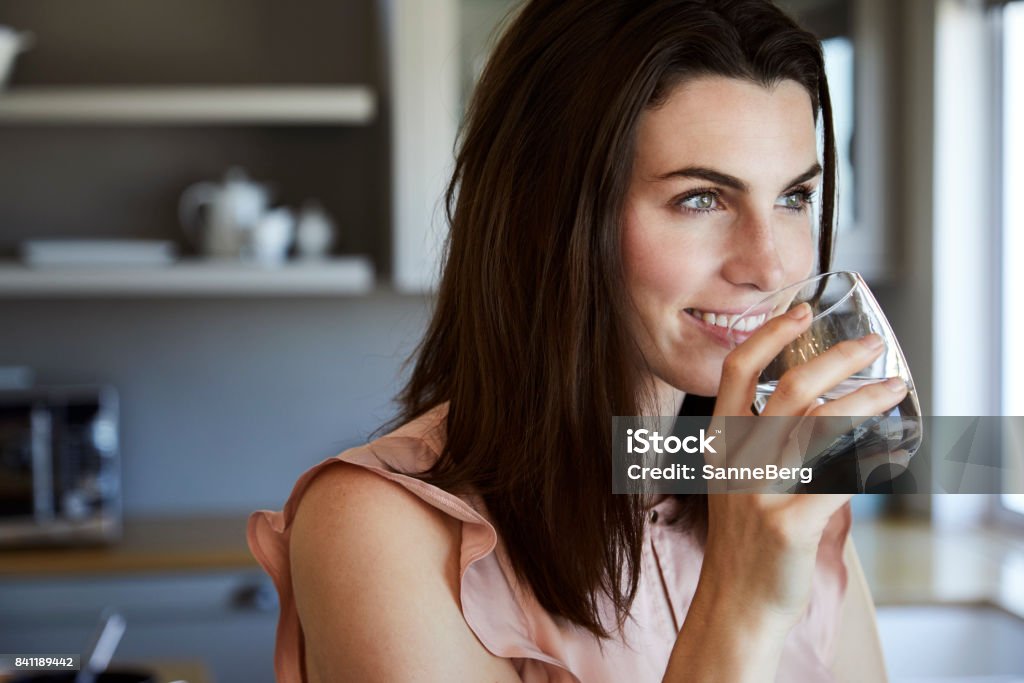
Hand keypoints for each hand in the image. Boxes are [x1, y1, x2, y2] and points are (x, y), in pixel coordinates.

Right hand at [701, 302, 907, 624]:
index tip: (801, 310)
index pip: (736, 372)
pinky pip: (840, 480)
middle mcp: (737, 461)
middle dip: (837, 358)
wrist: (736, 601)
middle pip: (789, 390)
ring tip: (896, 388)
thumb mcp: (736, 481)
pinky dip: (872, 460)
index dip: (770, 335)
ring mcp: (760, 493)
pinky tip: (893, 450)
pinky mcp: (789, 525)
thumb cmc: (743, 540)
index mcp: (721, 443)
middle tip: (872, 345)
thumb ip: (766, 445)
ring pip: (820, 427)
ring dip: (867, 401)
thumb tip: (826, 412)